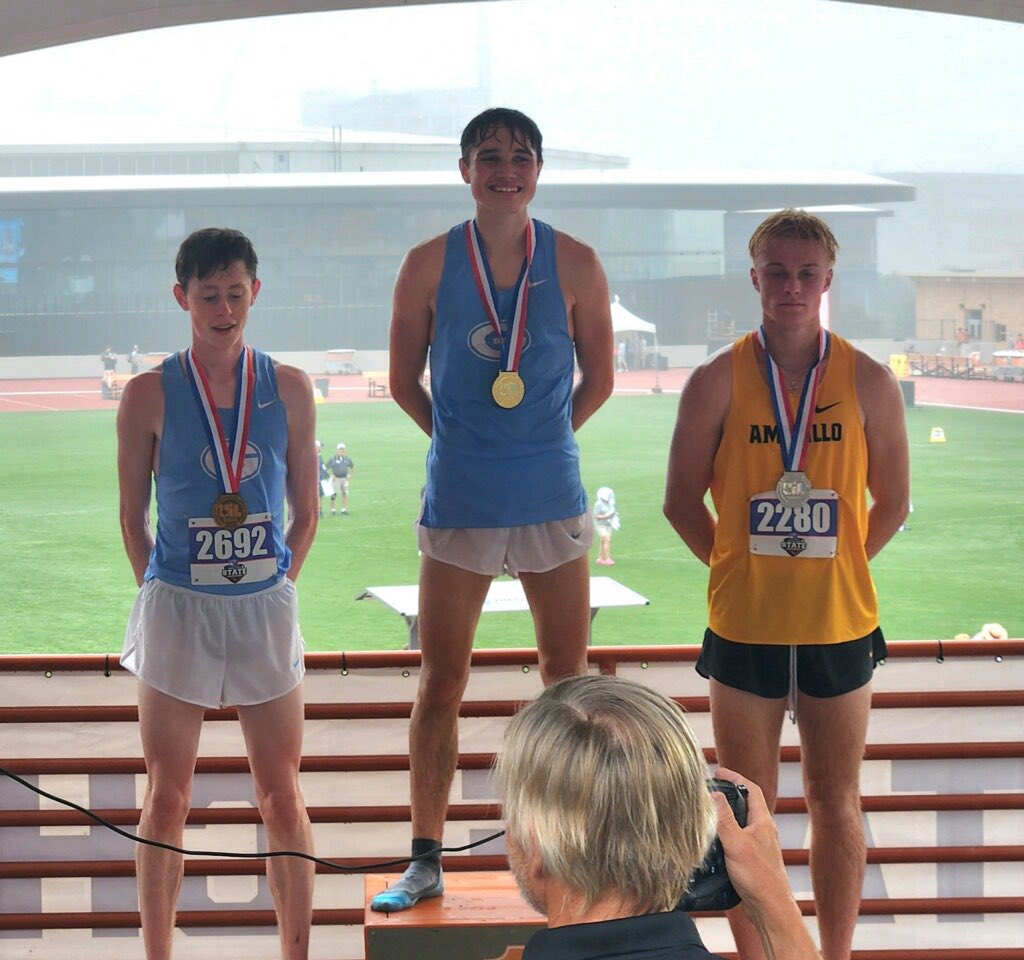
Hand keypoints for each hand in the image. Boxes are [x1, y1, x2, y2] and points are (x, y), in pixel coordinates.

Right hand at [713, 766, 819, 958]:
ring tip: (707, 811)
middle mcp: (763, 830)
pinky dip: (725, 832)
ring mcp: (758, 845)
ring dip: (726, 814)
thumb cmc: (759, 877)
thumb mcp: (736, 843)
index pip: (751, 789)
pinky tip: (713, 840)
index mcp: (763, 821)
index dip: (735, 777)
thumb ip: (723, 818)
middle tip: (710, 789)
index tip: (718, 772)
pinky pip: (738, 837)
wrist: (771, 909)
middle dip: (728, 793)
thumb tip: (712, 793)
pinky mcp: (752, 859)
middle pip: (746, 803)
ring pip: (741, 822)